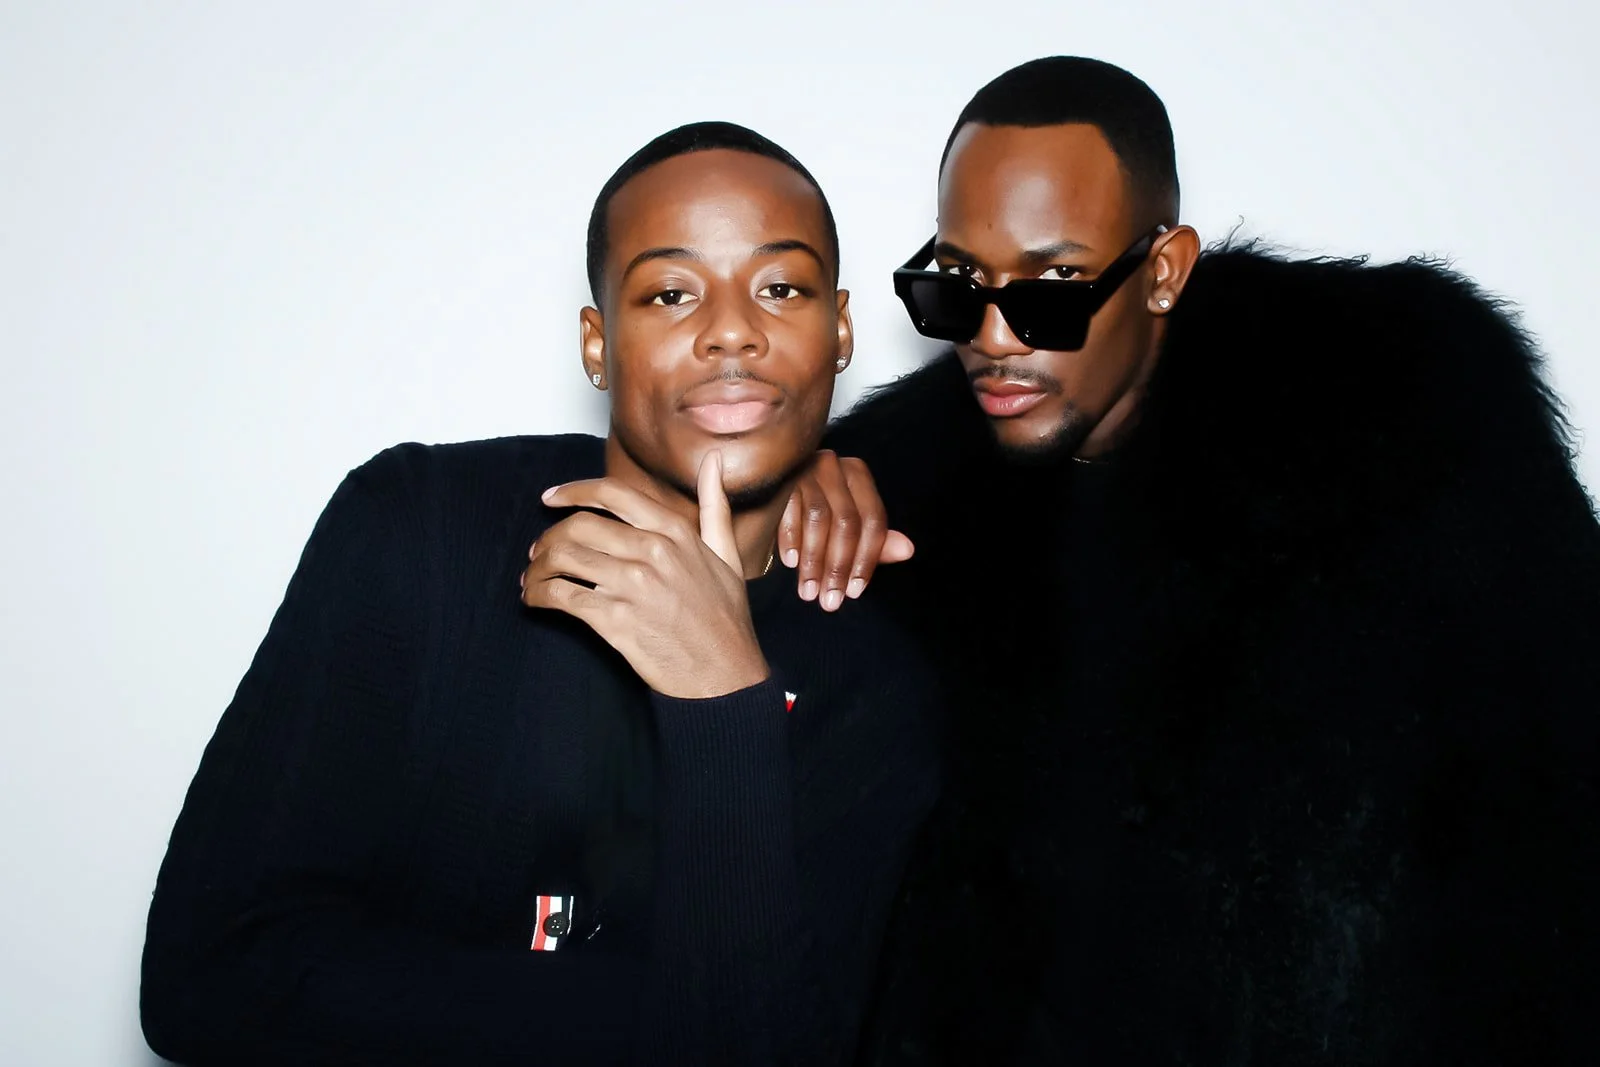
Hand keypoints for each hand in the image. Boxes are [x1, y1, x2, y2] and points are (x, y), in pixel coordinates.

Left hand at [521, 451, 769, 699]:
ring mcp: (633, 585)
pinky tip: (535, 600)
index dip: (573, 491)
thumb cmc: (725, 619)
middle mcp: (652, 551)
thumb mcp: (727, 556)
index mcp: (676, 532)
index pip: (613, 494)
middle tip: (537, 552)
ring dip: (538, 567)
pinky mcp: (616, 619)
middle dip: (548, 538)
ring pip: (564, 558)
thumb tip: (713, 462)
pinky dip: (539, 595)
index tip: (550, 498)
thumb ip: (715, 507)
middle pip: (579, 526)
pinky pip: (562, 596)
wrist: (725, 675)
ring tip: (532, 578)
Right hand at [776, 450, 913, 611]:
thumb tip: (908, 551)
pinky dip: (790, 539)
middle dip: (838, 567)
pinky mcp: (780, 476)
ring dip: (814, 562)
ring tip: (808, 592)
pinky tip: (791, 563)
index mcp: (858, 476)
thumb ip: (876, 541)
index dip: (867, 560)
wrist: (768, 487)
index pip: (873, 521)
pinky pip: (788, 511)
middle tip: (829, 600)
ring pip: (818, 520)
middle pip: (847, 522)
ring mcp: (806, 468)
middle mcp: (835, 466)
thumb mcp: (848, 524)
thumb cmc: (815, 511)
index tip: (854, 592)